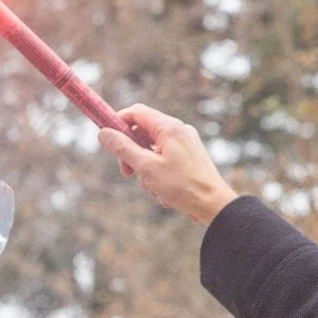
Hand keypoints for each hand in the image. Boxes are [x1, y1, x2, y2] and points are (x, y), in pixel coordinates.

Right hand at [100, 105, 239, 224]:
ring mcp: (186, 143)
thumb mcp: (146, 167)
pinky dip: (158, 174)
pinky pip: (165, 159)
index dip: (118, 123)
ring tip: (154, 188)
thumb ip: (123, 149)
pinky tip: (164, 192)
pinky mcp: (190, 156)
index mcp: (169, 127)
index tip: (107, 140)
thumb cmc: (182, 186)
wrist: (214, 204)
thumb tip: (103, 133)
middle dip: (131, 153)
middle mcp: (179, 130)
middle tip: (126, 172)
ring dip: (146, 169)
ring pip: (152, 149)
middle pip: (143, 132)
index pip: (136, 112)